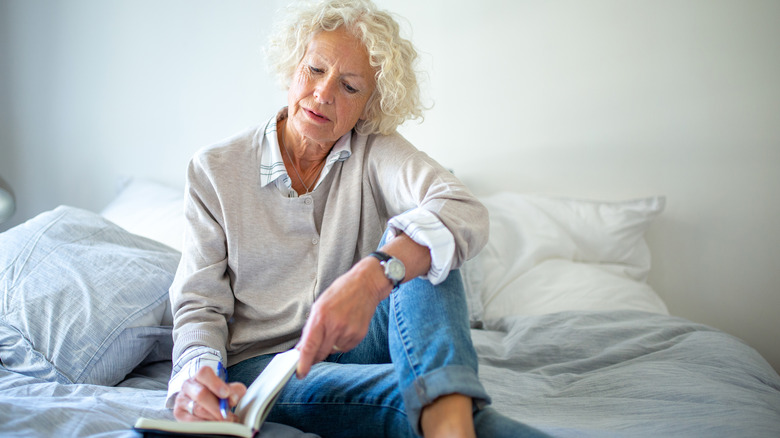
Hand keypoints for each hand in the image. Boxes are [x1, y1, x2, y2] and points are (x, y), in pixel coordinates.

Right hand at [174, 365, 246, 421]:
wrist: (199, 402)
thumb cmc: (214, 394)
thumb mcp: (226, 389)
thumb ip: (233, 391)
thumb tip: (232, 398)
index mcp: (200, 376)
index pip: (204, 373)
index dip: (216, 384)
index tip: (226, 394)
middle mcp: (188, 385)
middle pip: (201, 394)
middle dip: (217, 407)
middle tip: (228, 416)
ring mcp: (181, 400)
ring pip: (197, 409)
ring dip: (213, 418)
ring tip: (224, 422)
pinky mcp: (178, 413)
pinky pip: (192, 421)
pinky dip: (205, 425)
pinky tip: (214, 426)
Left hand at [296, 257, 387, 377]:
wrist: (366, 285)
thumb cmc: (341, 292)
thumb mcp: (319, 305)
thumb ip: (310, 328)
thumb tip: (302, 348)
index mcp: (321, 316)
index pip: (309, 346)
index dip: (303, 363)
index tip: (300, 373)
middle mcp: (335, 326)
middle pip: (320, 353)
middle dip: (315, 354)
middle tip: (317, 344)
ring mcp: (348, 332)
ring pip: (332, 351)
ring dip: (330, 345)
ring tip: (337, 325)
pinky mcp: (359, 336)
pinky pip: (345, 348)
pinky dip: (342, 342)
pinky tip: (346, 327)